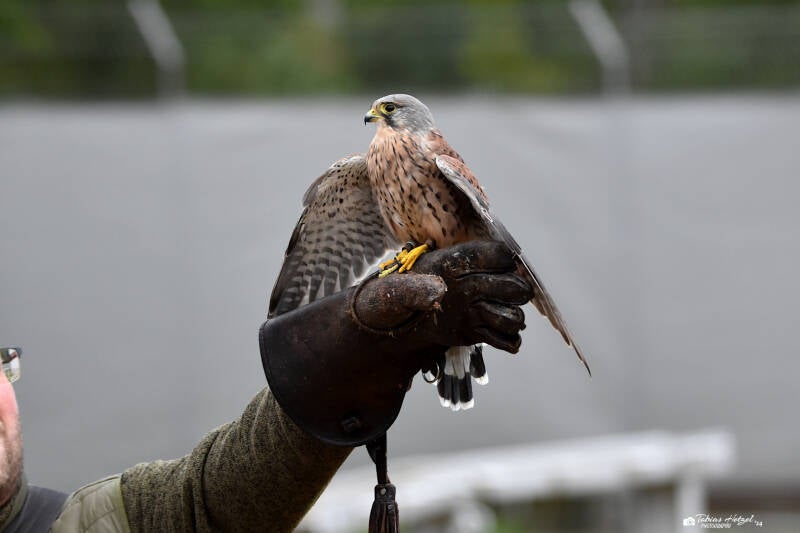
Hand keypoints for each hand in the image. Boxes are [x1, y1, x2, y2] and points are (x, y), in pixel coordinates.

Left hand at [353, 241, 532, 352]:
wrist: (390, 328)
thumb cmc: (388, 301)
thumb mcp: (392, 292)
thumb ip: (411, 288)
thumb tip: (438, 289)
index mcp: (456, 262)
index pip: (498, 254)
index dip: (501, 264)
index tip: (482, 278)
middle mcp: (475, 282)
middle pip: (515, 284)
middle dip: (509, 294)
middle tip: (483, 304)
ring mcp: (480, 307)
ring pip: (515, 312)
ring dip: (508, 320)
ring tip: (483, 321)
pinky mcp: (480, 329)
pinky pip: (508, 337)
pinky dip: (505, 341)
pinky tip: (483, 336)